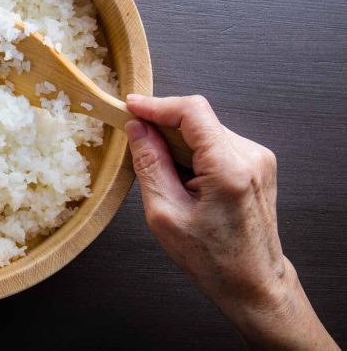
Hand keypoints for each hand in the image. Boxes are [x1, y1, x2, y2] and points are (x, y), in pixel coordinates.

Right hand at [125, 94, 335, 348]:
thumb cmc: (212, 259)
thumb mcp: (165, 214)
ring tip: (164, 173)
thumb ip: (150, 164)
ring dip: (177, 141)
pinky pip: (216, 142)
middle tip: (136, 142)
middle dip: (163, 125)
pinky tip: (183, 177)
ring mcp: (258, 158)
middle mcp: (250, 157)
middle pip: (198, 118)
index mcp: (229, 169)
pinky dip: (193, 151)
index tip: (130, 106)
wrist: (253, 283)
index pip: (192, 112)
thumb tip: (137, 129)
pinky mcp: (256, 163)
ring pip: (205, 129)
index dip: (157, 105)